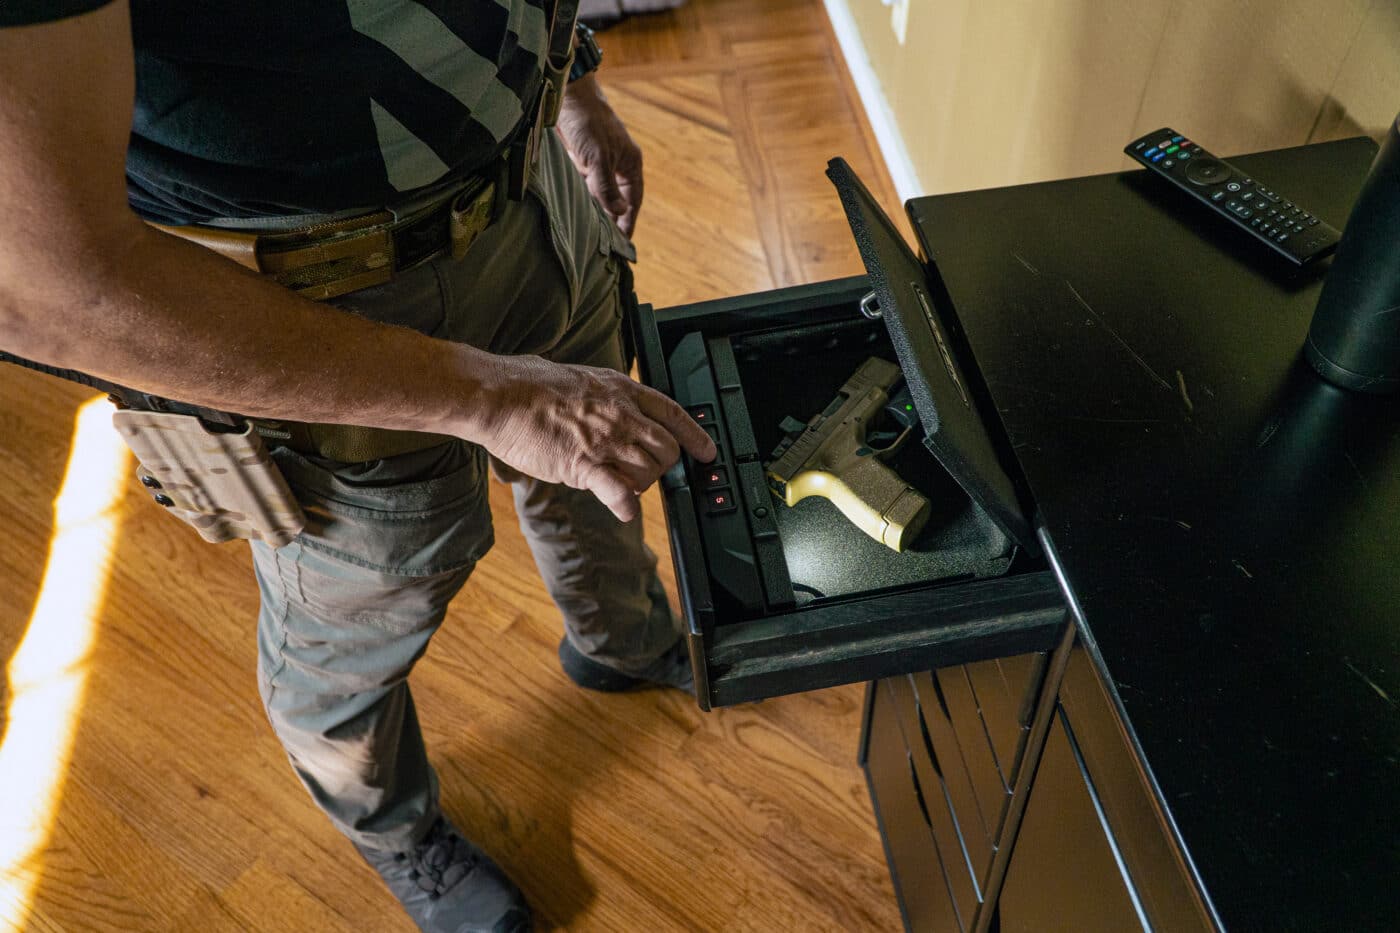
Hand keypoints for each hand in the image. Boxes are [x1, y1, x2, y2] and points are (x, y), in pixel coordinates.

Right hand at [470, 353, 714, 521]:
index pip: (673, 414)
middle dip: (663, 467)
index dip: (695, 435)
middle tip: (643, 473)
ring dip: (640, 485)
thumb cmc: (530, 386)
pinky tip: (623, 509)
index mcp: (621, 391)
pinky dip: (626, 505)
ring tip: (618, 484)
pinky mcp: (584, 464)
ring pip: (648, 473)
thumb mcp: (584, 380)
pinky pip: (619, 490)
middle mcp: (621, 415)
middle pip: (667, 449)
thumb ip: (606, 398)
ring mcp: (605, 440)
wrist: (501, 396)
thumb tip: (615, 410)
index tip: (706, 451)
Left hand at [556, 74, 643, 237]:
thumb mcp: (598, 158)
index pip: (632, 201)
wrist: (567, 95)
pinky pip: (583, 186)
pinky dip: (580, 199)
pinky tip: (574, 212)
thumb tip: (619, 212)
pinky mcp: (581, 161)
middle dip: (611, 222)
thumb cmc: (588, 123)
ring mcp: (598, 164)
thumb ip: (607, 187)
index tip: (624, 244)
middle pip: (616, 201)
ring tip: (589, 236)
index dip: (628, 222)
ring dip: (594, 212)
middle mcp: (616, 166)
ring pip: (598, 195)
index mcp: (630, 165)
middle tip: (603, 247)